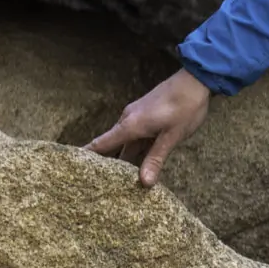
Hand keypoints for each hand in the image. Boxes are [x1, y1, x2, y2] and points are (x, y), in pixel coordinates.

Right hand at [86, 69, 211, 186]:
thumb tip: (144, 183)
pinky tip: (139, 164)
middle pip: (112, 146)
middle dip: (108, 165)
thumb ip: (156, 158)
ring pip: (126, 143)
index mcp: (130, 125)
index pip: (101, 144)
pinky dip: (135, 150)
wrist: (195, 80)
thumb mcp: (172, 136)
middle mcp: (128, 121)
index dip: (87, 156)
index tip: (73, 169)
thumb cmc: (185, 108)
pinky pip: (136, 136)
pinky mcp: (146, 116)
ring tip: (119, 181)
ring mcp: (137, 117)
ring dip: (124, 159)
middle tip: (99, 186)